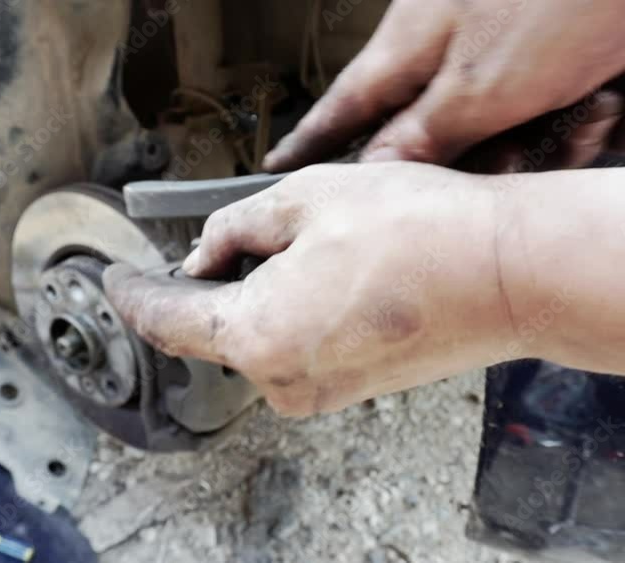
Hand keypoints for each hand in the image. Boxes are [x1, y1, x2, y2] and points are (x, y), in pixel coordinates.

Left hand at [103, 163, 514, 415]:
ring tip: (297, 246)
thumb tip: (205, 253)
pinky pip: (295, 348)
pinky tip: (324, 274)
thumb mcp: (307, 199)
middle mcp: (283, 381)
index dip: (133, 294)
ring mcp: (320, 392)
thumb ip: (235, 229)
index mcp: (257, 337)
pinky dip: (290, 313)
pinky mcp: (352, 387)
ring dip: (255, 296)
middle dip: (205, 286)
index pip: (167, 321)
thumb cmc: (421, 233)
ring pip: (257, 338)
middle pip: (214, 331)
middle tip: (217, 240)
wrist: (508, 274)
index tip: (116, 280)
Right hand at [263, 0, 624, 170]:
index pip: (344, 110)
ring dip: (577, 133)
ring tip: (603, 103)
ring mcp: (516, 50)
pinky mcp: (574, 50)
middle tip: (531, 154)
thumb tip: (376, 171)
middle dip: (504, 161)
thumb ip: (424, 135)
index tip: (280, 165)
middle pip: (454, 139)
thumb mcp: (481, 84)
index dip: (311, 143)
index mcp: (415, 53)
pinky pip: (583, 106)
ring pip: (526, 131)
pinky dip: (620, 109)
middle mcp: (458, 53)